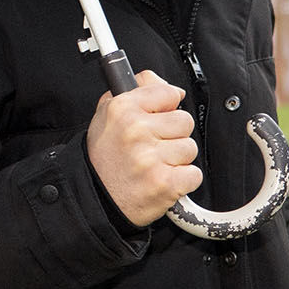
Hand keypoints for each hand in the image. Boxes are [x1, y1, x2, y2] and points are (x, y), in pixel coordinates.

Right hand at [88, 74, 200, 224]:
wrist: (94, 199)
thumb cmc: (104, 157)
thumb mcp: (108, 114)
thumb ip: (138, 90)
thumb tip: (173, 88)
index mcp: (122, 108)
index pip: (169, 93)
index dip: (166, 108)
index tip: (157, 119)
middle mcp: (136, 130)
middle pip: (185, 121)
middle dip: (173, 135)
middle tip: (152, 147)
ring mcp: (151, 158)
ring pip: (190, 148)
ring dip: (177, 159)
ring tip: (154, 165)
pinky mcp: (164, 183)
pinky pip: (194, 174)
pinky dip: (183, 181)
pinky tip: (163, 180)